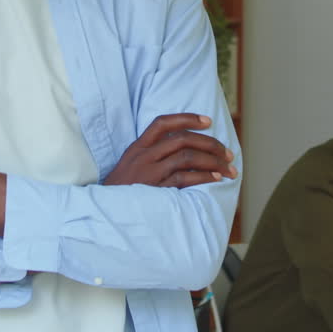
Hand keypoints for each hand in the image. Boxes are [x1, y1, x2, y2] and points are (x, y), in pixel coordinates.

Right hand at [104, 113, 235, 187]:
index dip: (187, 119)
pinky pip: (184, 179)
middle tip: (227, 153)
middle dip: (210, 144)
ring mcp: (149, 173)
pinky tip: (216, 178)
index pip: (163, 123)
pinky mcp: (156, 191)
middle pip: (182, 140)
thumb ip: (151, 154)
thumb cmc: (122, 190)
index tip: (208, 121)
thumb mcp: (130, 165)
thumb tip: (184, 149)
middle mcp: (144, 156)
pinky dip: (203, 177)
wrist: (104, 212)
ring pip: (187, 158)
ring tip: (228, 168)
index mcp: (138, 147)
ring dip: (213, 162)